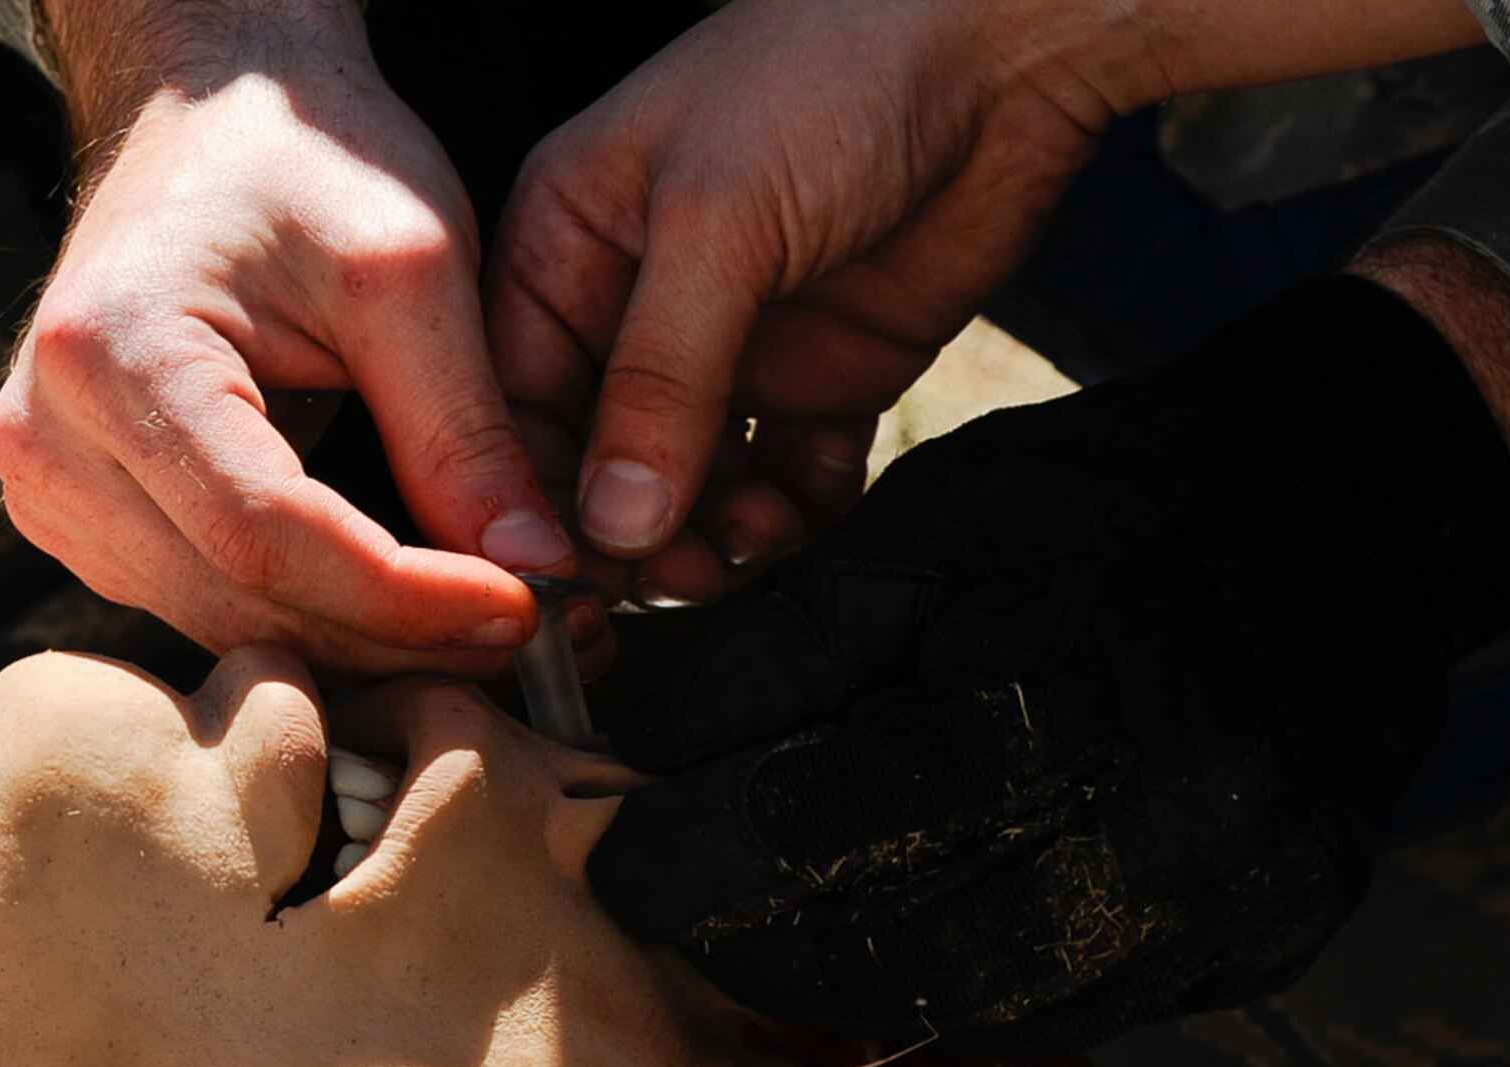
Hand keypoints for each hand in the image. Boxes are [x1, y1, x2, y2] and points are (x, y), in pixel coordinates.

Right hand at [0, 6, 580, 674]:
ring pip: (231, 622)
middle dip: (402, 636)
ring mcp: (55, 488)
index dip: (407, 596)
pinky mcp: (88, 515)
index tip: (526, 608)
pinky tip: (411, 611)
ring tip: (490, 627)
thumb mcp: (410, 269)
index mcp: (114, 355)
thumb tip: (533, 571)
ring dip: (369, 645)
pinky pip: (212, 604)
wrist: (216, 114)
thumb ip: (465, 428)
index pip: (269, 534)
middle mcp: (52, 439)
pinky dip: (320, 620)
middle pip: (245, 597)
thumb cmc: (305, 160)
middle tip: (537, 635)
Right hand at [486, 0, 1146, 607]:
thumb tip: (613, 526)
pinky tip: (822, 489)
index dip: (538, 497)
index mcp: (567, 248)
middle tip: (691, 566)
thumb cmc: (825, 81)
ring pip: (697, 490)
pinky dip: (804, 507)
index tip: (579, 572)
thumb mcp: (716, 223)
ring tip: (766, 525)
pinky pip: (791, 482)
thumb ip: (660, 380)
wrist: (995, 49)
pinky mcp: (823, 378)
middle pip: (603, 468)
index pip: (515, 403)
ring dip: (726, 530)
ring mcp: (733, 350)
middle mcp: (637, 310)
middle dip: (640, 530)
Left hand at [587, 278, 1509, 1056]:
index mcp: (1058, 710)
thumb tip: (638, 747)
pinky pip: (1075, 1013)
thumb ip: (780, 644)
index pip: (820, 838)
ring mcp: (1224, 918)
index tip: (615, 858)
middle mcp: (1158, 844)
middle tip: (683, 897)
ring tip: (784, 909)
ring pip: (978, 1013)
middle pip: (890, 959)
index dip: (692, 861)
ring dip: (854, 974)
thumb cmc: (1109, 505)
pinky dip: (969, 978)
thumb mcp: (932, 522)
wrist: (1340, 520)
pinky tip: (921, 914)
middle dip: (754, 938)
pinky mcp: (1262, 952)